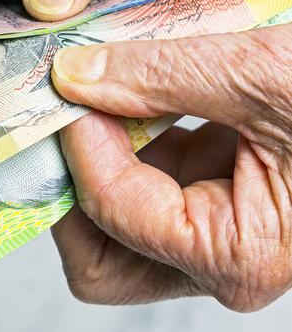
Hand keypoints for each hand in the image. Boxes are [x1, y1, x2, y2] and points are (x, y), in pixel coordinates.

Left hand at [50, 25, 291, 310]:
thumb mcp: (266, 75)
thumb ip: (160, 74)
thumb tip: (75, 75)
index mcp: (240, 253)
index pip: (112, 212)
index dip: (82, 146)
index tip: (71, 85)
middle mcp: (220, 257)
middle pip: (98, 254)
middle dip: (72, 184)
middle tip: (65, 115)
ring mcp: (215, 232)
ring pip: (113, 224)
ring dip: (97, 158)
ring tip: (99, 97)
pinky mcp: (217, 200)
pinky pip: (144, 185)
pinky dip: (127, 142)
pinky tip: (135, 97)